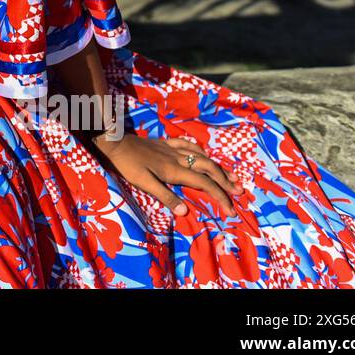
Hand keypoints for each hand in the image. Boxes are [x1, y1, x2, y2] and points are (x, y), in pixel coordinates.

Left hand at [87, 132, 243, 217]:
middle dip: (225, 181)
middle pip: (209, 169)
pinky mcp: (165, 143)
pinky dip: (200, 150)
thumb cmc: (128, 165)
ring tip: (231, 175)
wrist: (115, 142)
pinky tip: (204, 153)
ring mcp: (173, 149)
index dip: (220, 197)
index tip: (231, 210)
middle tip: (239, 191)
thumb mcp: (144, 183)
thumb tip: (186, 211)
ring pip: (202, 156)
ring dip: (218, 166)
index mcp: (175, 171)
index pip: (205, 184)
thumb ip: (166, 196)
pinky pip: (188, 144)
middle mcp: (179, 159)